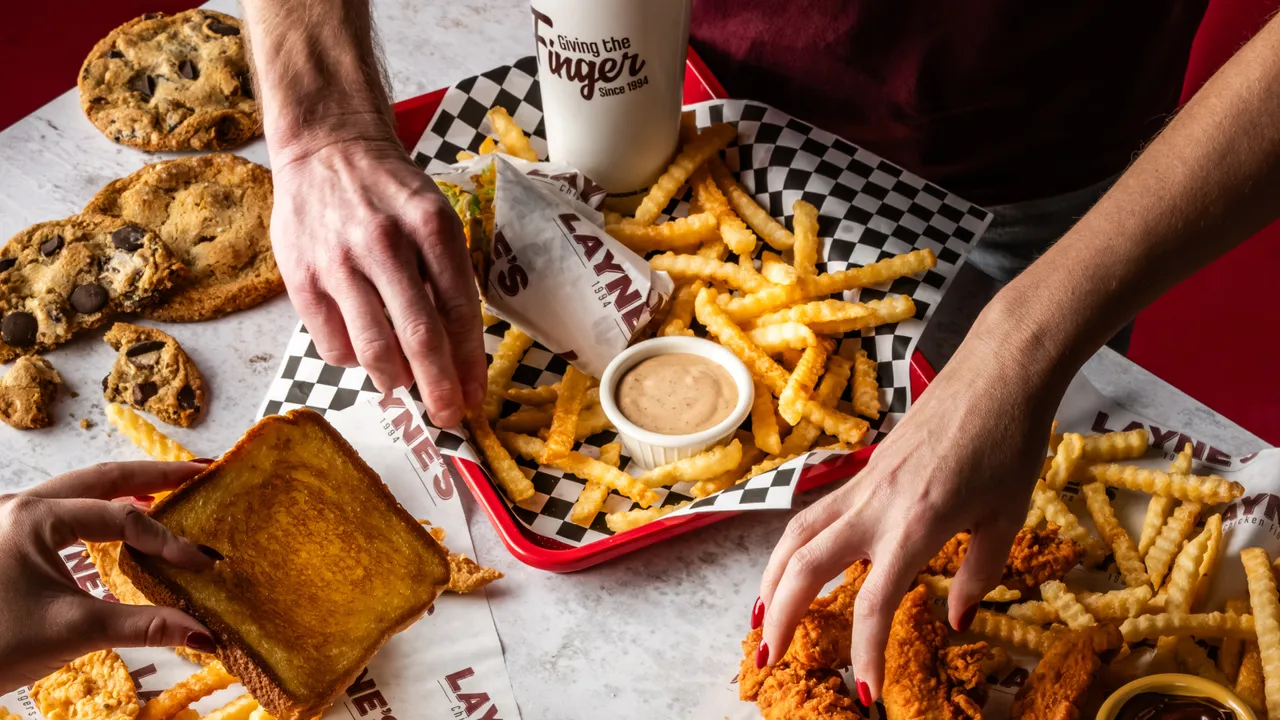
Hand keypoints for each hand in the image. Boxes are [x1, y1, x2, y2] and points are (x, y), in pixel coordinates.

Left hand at [0, 461, 217, 691]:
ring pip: (80, 491)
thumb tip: (202, 633)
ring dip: (126, 489)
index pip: (122, 518)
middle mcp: (21, 506)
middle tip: (201, 472)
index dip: (168, 541)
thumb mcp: (75, 630)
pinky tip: (122, 520)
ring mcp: (9, 520)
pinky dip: (100, 510)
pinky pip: (63, 511)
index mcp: (35, 517)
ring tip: (170, 487)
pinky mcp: (6, 540)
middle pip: (102, 478)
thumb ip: (145, 625)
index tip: (203, 564)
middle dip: (155, 476)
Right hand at [270, 138, 485, 426]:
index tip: (476, 396)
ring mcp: (339, 262)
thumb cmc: (390, 192)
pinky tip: (363, 349)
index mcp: (430, 227)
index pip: (459, 310)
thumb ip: (447, 276)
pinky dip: (354, 360)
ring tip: (405, 383)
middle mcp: (385, 244)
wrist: (326, 148)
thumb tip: (459, 353)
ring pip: (374, 349)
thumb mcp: (434, 217)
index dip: (469, 362)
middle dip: (439, 388)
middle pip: (419, 336)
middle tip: (449, 416)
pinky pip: (332, 344)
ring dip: (396, 380)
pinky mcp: (301, 278)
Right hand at [755, 328, 1063, 701]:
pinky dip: (791, 547)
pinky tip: (790, 567)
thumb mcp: (1007, 518)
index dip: (863, 651)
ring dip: (771, 580)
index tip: (864, 693)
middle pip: (807, 566)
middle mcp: (877, 505)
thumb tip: (951, 618)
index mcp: (918, 524)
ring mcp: (863, 485)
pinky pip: (812, 515)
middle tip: (769, 659)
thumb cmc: (1010, 442)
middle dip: (782, 616)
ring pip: (795, 535)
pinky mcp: (862, 471)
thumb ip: (976, 575)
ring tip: (761, 618)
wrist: (998, 373)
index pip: (874, 601)